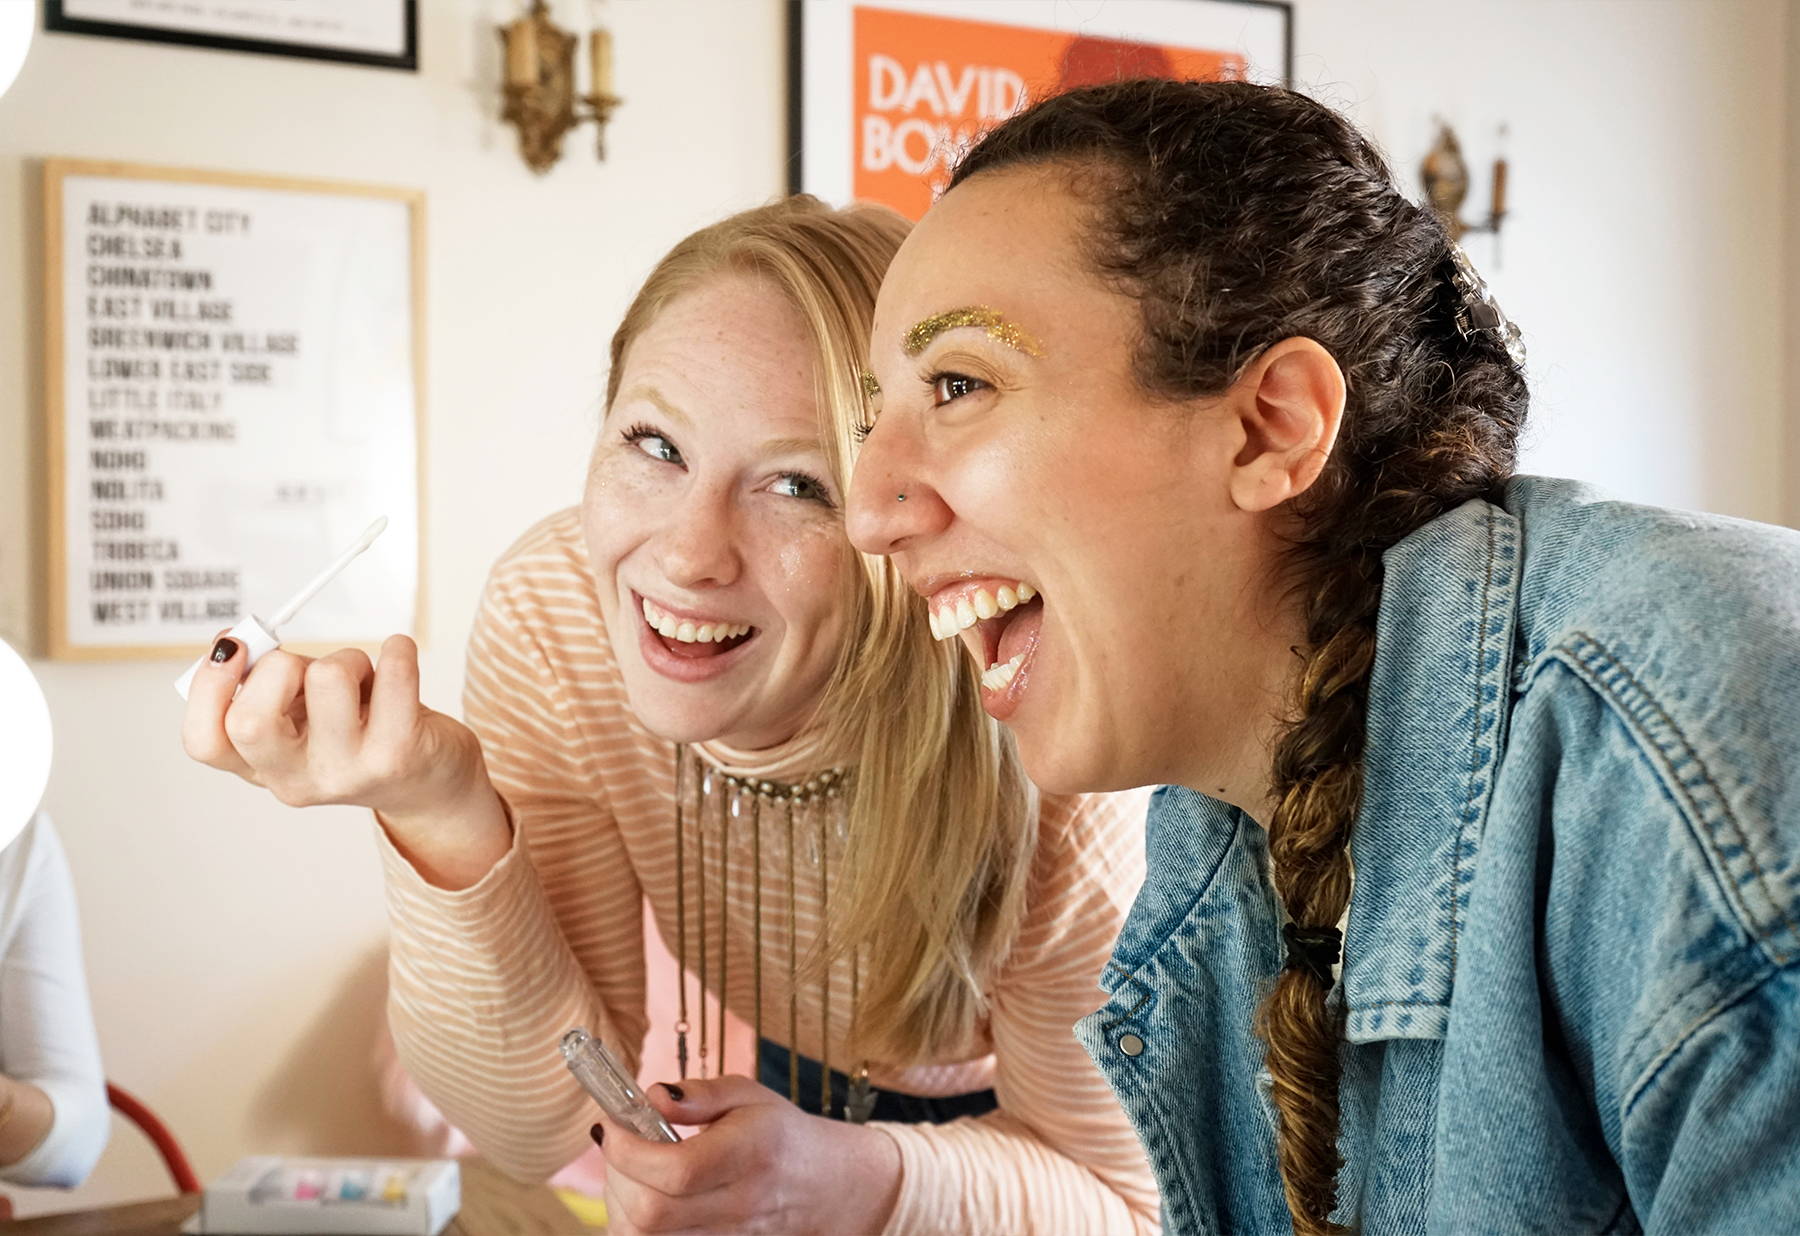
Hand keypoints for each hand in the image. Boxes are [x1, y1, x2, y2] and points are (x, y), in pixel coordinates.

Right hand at [180, 633, 509, 886]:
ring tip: (363, 677)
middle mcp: (298, 779)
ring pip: (328, 679)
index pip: (205, 742)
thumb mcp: (302, 722)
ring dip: (347, 657)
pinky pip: (394, 675)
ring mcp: (348, 771)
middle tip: (306, 667)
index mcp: (262, 767)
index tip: (232, 646)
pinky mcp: (398, 755)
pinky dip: (398, 650)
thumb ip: (267, 689)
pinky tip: (399, 657)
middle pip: (251, 720)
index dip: (209, 688)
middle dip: (277, 666)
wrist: (432, 785)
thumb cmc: (362, 737)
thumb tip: (236, 643)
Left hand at [594, 1075, 900, 1235]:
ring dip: (620, 1204)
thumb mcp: (748, 1095)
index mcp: (750, 1154)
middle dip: (616, 1177)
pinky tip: (642, 1196)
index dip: (628, 1150)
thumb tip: (649, 1097)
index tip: (614, 1125)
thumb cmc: (781, 1136)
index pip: (675, 1170)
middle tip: (619, 1146)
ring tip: (630, 1171)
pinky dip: (634, 1226)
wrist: (827, 1188)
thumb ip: (698, 1094)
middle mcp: (738, 1205)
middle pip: (650, 1215)